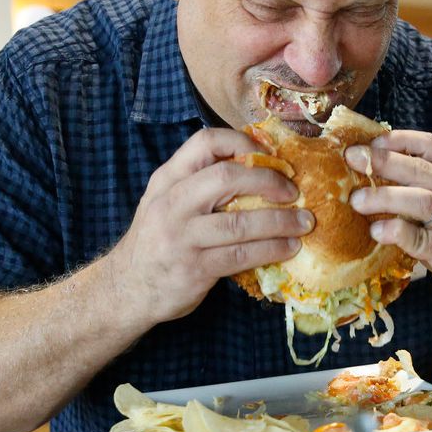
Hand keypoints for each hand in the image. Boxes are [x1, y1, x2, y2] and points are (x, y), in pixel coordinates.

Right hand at [112, 127, 312, 323]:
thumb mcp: (166, 202)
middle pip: (227, 177)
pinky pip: (241, 255)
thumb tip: (258, 169)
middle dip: (268, 181)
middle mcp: (172, 203)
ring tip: (304, 222)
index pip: (205, 142)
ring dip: (280, 221)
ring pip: (241, 222)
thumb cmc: (157, 242)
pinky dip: (271, 250)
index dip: (243, 143)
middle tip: (294, 191)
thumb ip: (199, 184)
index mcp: (167, 179)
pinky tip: (289, 249)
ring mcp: (182, 237)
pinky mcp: (194, 268)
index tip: (270, 156)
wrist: (127, 289)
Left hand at [345, 130, 431, 315]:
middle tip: (352, 160)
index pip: (431, 146)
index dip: (398, 140)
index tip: (369, 141)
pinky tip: (376, 232)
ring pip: (423, 200)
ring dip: (386, 197)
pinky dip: (396, 232)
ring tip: (357, 200)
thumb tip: (370, 180)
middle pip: (421, 169)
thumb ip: (422, 192)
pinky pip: (422, 239)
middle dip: (383, 162)